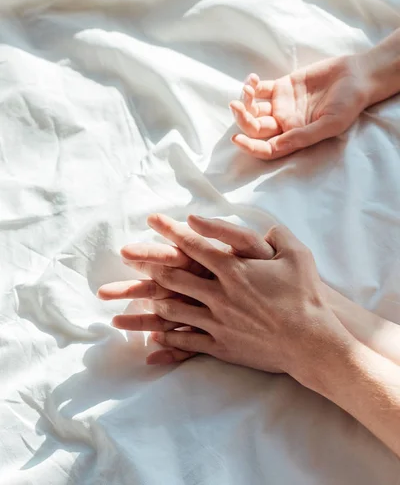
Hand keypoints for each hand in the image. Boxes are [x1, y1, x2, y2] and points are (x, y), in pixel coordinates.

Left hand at [99, 215, 349, 383]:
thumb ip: (277, 236)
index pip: (194, 245)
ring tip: (136, 300)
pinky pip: (188, 342)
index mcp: (233, 269)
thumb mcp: (297, 255)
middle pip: (175, 277)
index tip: (152, 220)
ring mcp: (218, 322)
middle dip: (149, 264)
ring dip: (153, 302)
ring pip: (175, 310)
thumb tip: (266, 228)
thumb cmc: (306, 297)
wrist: (311, 342)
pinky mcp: (222, 345)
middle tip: (128, 255)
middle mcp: (219, 294)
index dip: (171, 231)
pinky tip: (155, 340)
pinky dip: (170, 339)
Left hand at [230, 55, 369, 159]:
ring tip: (247, 90)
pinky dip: (251, 85)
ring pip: (253, 109)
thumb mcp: (331, 123)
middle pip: (255, 128)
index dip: (250, 147)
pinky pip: (259, 89)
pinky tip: (252, 80)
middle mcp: (284, 123)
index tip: (237, 139)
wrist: (357, 75)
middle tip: (236, 106)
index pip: (267, 148)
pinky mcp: (281, 86)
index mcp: (295, 137)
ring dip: (244, 101)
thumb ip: (304, 136)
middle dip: (242, 119)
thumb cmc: (349, 103)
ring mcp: (281, 104)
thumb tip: (277, 146)